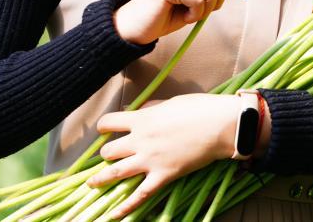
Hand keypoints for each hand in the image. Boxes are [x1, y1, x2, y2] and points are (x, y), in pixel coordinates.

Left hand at [85, 93, 241, 217]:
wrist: (220, 125)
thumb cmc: (199, 108)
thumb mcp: (170, 102)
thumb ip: (149, 108)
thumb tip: (135, 109)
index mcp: (142, 119)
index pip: (109, 123)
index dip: (104, 127)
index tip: (105, 130)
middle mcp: (141, 140)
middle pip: (109, 151)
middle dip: (106, 154)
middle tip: (109, 156)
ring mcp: (150, 160)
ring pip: (115, 172)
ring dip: (100, 179)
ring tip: (92, 184)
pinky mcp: (163, 175)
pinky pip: (140, 195)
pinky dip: (126, 207)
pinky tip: (114, 214)